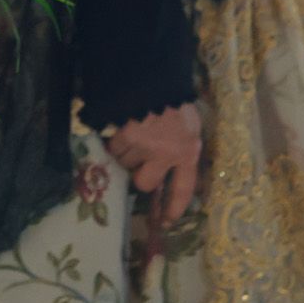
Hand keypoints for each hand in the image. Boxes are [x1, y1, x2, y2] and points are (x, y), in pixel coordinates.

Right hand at [104, 103, 201, 226]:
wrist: (157, 79)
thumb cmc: (177, 102)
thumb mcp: (190, 127)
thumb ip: (183, 148)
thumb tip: (175, 167)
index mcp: (188, 152)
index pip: (182, 189)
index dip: (173, 207)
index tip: (166, 222)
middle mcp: (166, 155)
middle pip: (144, 182)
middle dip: (138, 175)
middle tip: (138, 163)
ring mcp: (145, 146)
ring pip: (126, 164)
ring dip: (125, 155)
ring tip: (131, 136)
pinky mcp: (126, 136)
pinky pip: (114, 147)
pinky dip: (113, 141)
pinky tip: (119, 129)